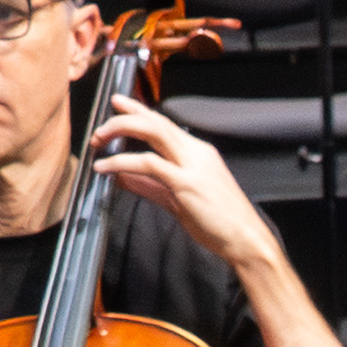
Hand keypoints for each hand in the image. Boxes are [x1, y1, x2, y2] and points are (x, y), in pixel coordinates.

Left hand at [84, 86, 275, 264]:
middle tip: (101, 125)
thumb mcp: (180, 200)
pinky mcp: (186, 183)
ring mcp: (192, 166)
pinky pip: (148, 164)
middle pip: (156, 121)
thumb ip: (150, 186)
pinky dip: (122, 162)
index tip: (120, 106)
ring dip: (121, 130)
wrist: (246, 240)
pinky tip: (106, 166)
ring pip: (153, 132)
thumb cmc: (219, 223)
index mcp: (198, 153)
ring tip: (99, 140)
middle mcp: (196, 152)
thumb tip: (123, 178)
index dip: (140, 112)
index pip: (164, 124)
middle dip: (125, 116)